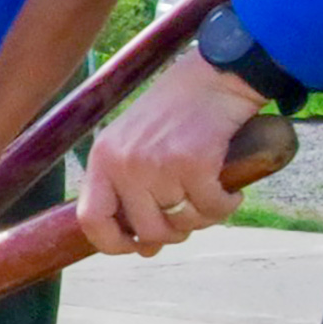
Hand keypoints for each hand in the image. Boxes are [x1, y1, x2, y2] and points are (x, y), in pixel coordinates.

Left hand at [82, 51, 263, 254]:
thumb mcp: (135, 142)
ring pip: (183, 223)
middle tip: (192, 213)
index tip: (137, 247)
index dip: (113, 243)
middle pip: (147, 231)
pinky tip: (232, 191)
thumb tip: (144, 248)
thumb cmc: (177, 111)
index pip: (91, 219)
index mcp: (103, 158)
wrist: (215, 75)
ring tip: (212, 194)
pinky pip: (212, 209)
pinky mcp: (194, 163)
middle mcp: (124, 162)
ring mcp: (157, 164)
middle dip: (175, 232)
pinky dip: (227, 204)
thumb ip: (131, 189)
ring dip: (204, 217)